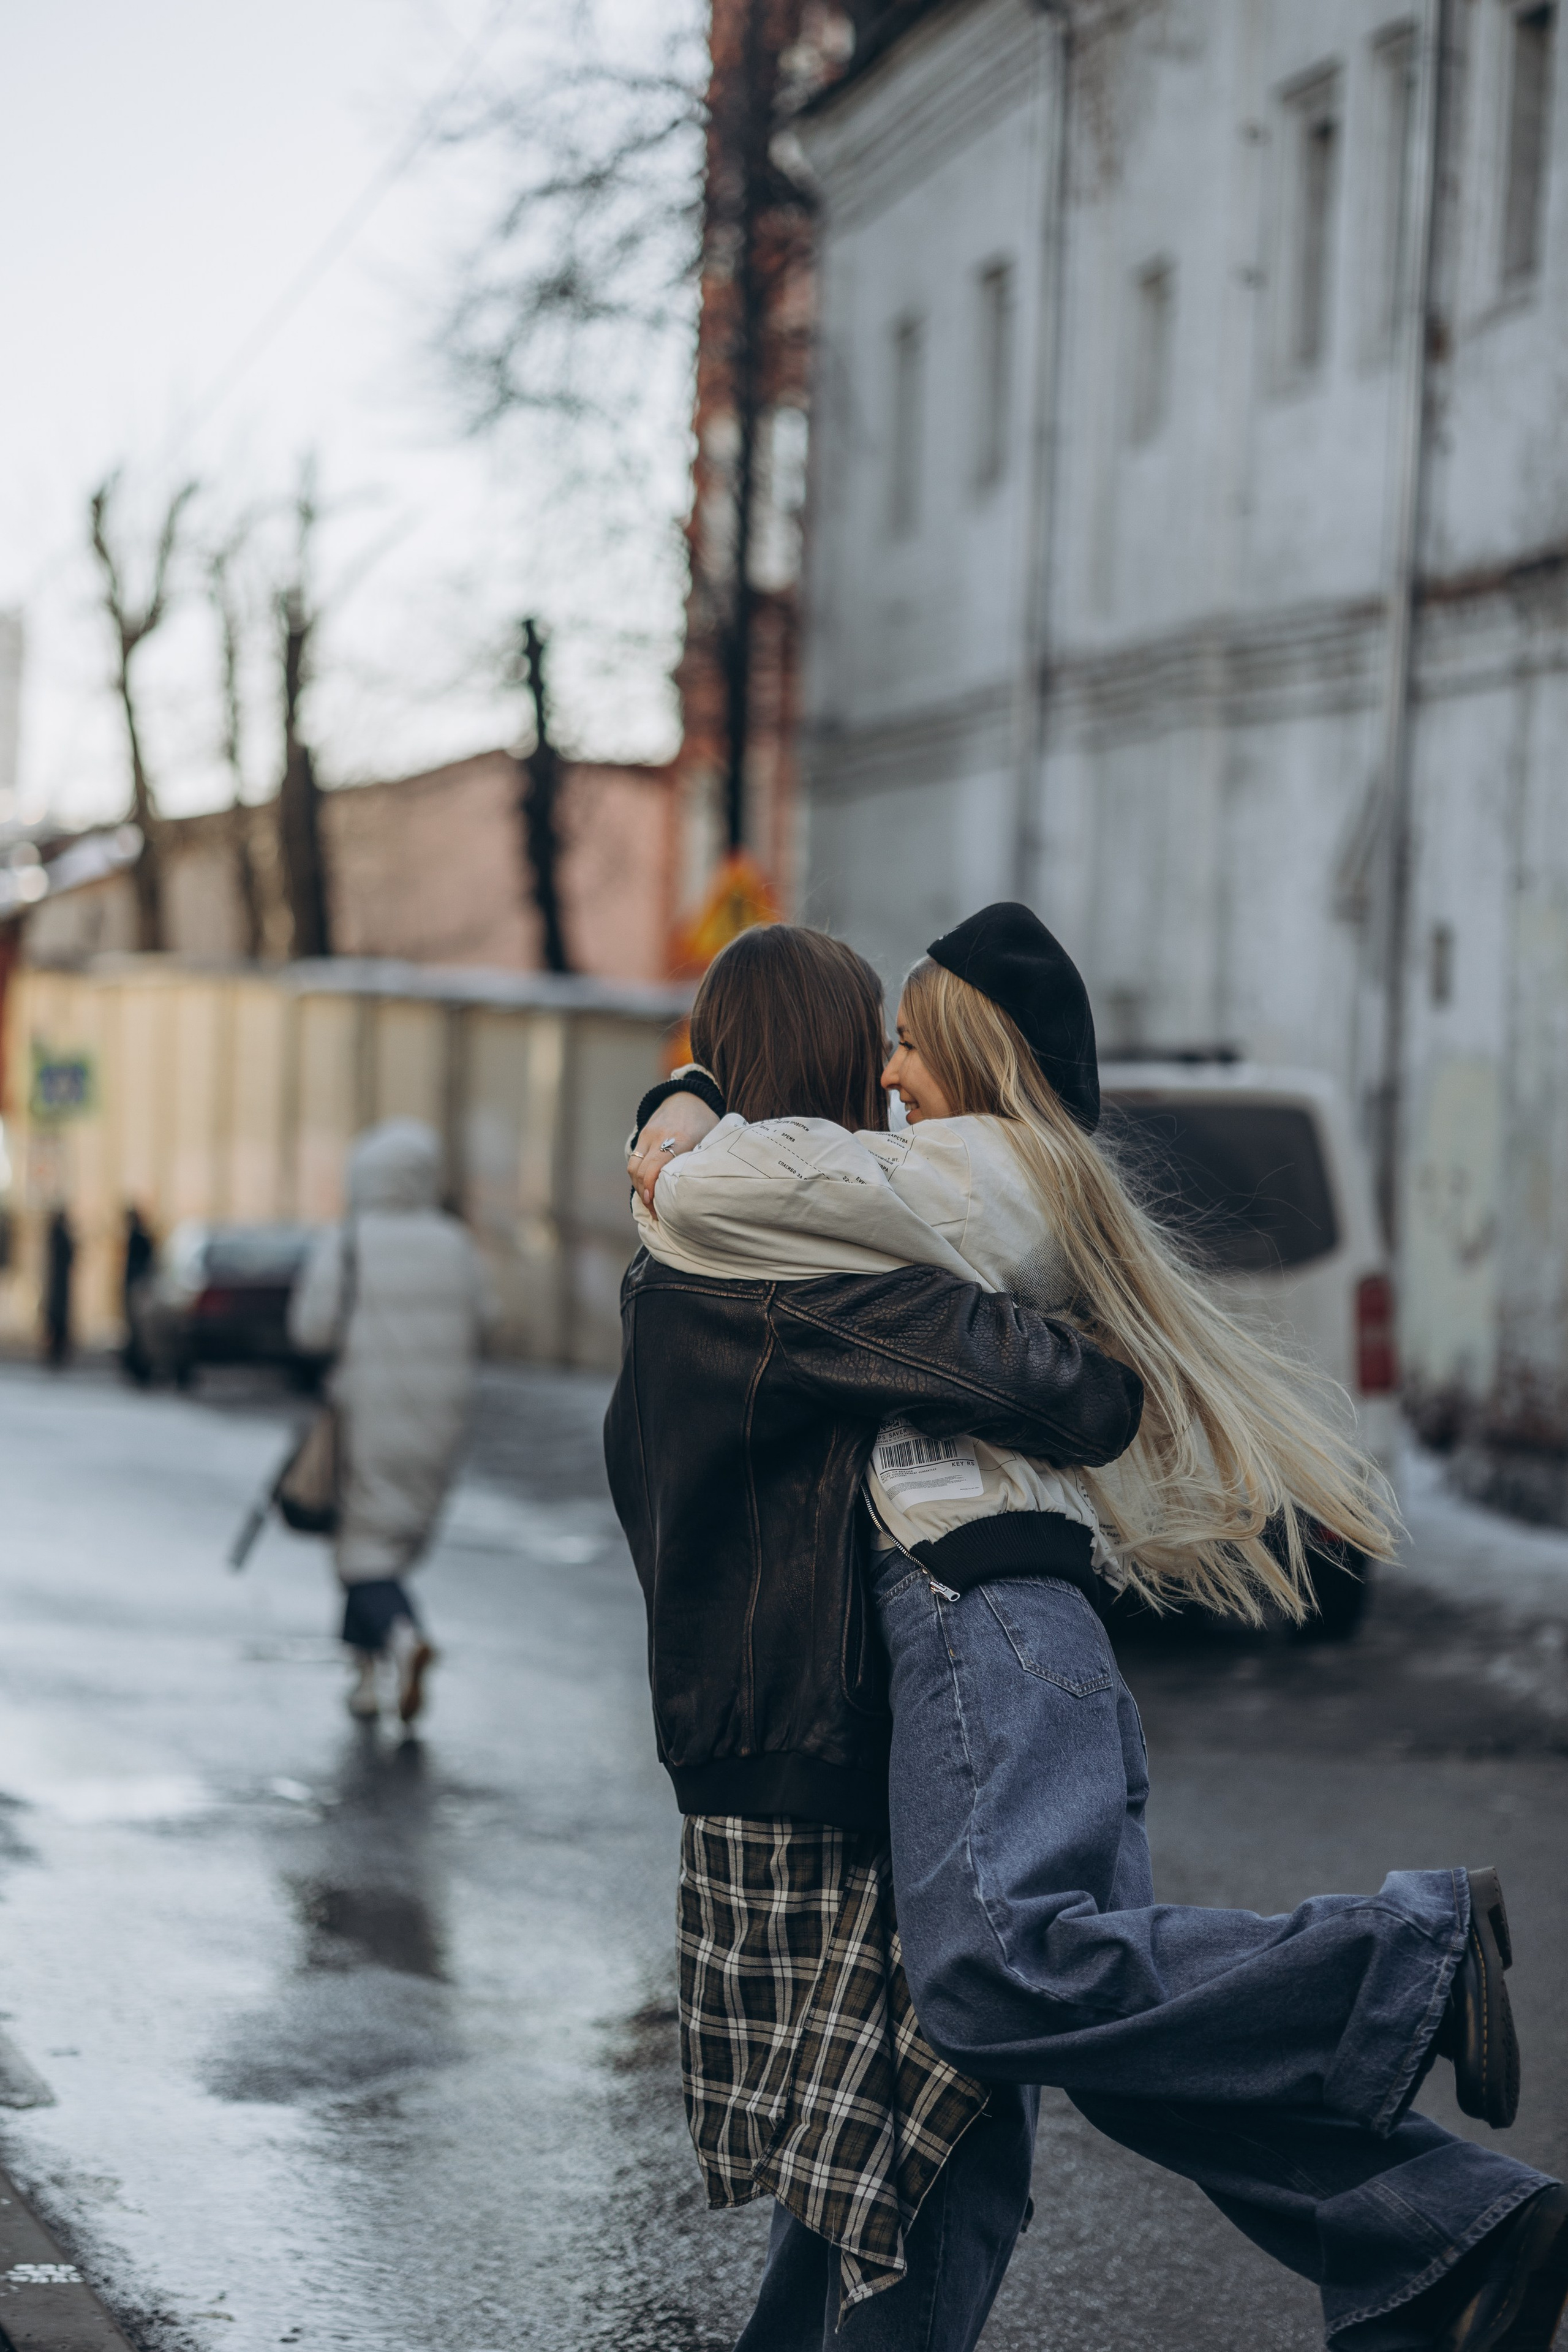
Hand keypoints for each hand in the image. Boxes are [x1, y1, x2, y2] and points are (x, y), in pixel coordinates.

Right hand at [628, 1094, 719, 1209]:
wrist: (687, 1095)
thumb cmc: (704, 1120)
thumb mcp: (710, 1137)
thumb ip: (704, 1159)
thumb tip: (704, 1189)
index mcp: (679, 1139)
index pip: (656, 1168)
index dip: (651, 1189)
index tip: (655, 1206)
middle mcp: (659, 1136)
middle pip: (640, 1171)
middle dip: (644, 1194)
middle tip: (654, 1212)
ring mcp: (648, 1135)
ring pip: (633, 1166)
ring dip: (638, 1186)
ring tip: (649, 1201)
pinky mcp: (642, 1135)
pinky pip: (634, 1159)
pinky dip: (637, 1175)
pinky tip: (647, 1187)